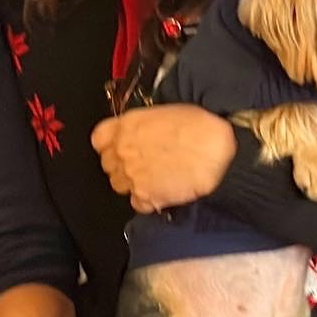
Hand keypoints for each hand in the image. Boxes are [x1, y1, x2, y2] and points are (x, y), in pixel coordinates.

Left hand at [91, 105, 236, 212]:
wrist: (217, 149)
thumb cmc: (199, 126)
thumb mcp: (162, 113)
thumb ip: (141, 126)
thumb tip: (141, 134)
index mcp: (125, 126)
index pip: (99, 139)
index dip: (110, 144)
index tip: (118, 146)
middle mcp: (122, 151)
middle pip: (108, 164)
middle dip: (122, 164)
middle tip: (143, 163)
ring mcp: (132, 175)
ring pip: (118, 185)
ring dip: (132, 182)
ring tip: (153, 177)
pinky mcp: (146, 197)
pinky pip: (137, 203)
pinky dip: (147, 200)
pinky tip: (162, 191)